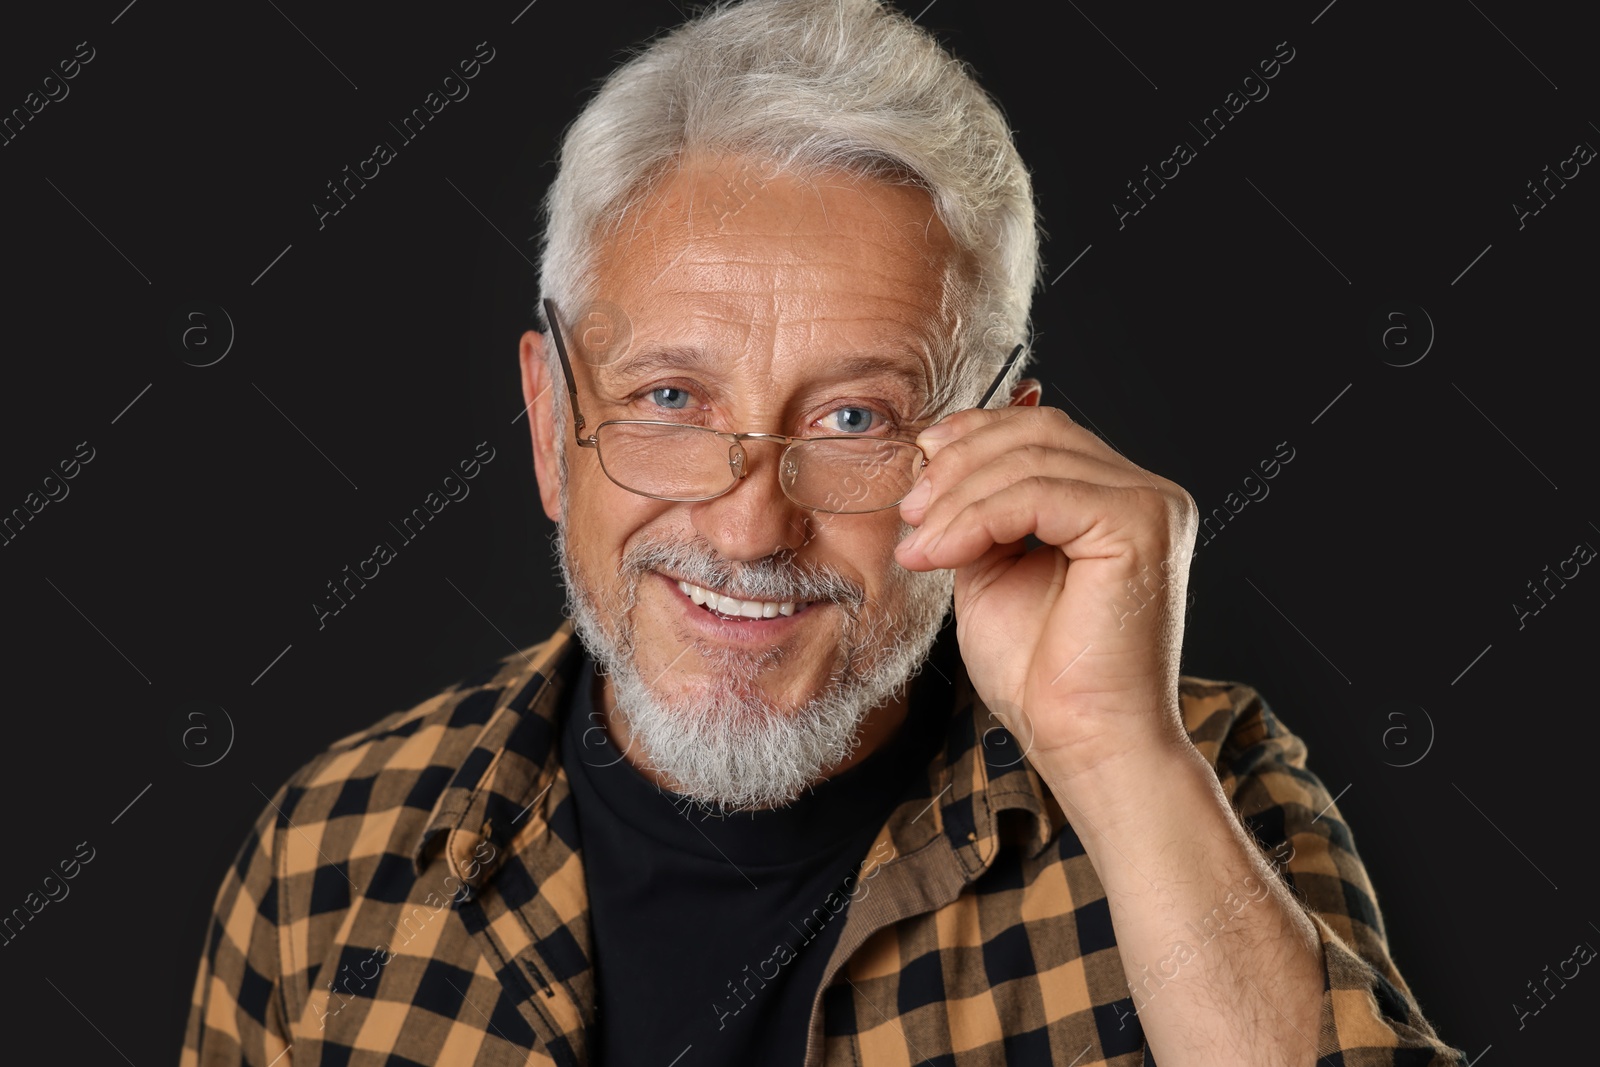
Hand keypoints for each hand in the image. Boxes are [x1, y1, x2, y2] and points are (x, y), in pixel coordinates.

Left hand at [894, 394, 1199, 782]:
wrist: (1081, 743)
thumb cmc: (1042, 676)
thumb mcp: (993, 572)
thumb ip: (980, 515)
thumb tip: (937, 462)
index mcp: (1116, 500)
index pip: (1042, 432)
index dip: (974, 433)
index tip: (917, 461)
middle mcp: (1145, 493)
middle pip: (1038, 432)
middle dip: (959, 463)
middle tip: (910, 510)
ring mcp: (1149, 504)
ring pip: (1033, 459)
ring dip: (959, 497)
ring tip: (920, 545)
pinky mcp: (1140, 524)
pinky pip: (1041, 494)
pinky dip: (979, 518)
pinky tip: (943, 553)